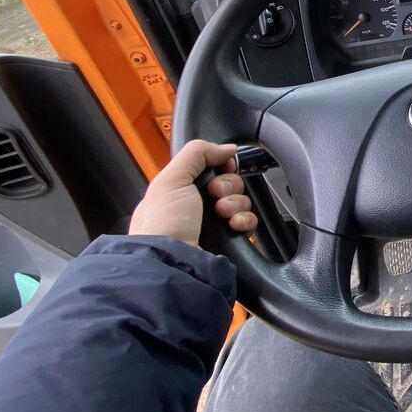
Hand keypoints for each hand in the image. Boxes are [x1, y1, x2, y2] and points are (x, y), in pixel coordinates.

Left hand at [129, 140, 257, 246]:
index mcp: (179, 191)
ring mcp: (213, 225)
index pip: (209, 169)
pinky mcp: (229, 240)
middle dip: (228, 185)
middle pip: (228, 183)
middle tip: (216, 194)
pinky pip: (248, 222)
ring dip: (236, 203)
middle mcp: (196, 207)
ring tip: (223, 213)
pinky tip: (233, 224)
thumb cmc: (163, 225)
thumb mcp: (171, 179)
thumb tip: (226, 148)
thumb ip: (197, 153)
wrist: (174, 263)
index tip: (220, 167)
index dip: (219, 165)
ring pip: (240, 201)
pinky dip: (245, 220)